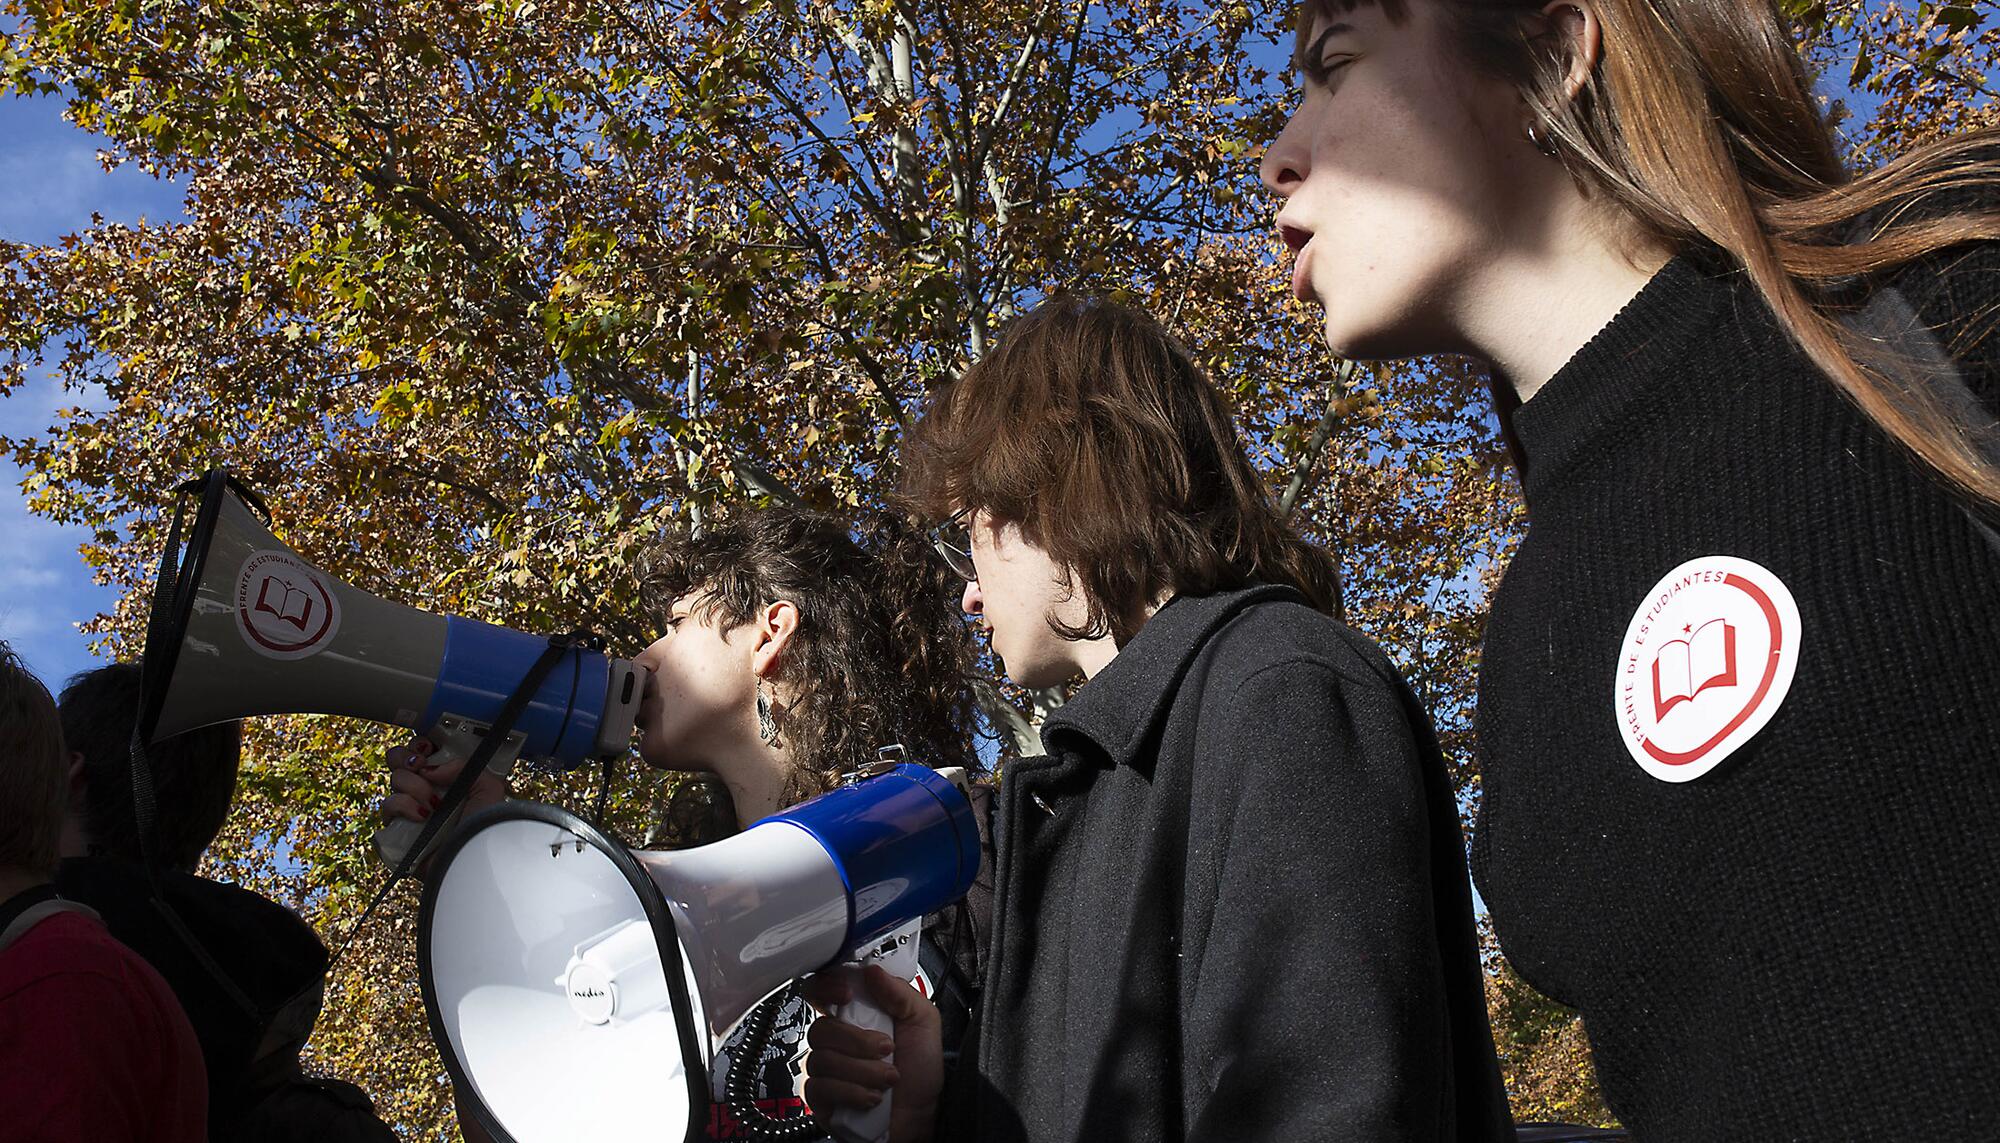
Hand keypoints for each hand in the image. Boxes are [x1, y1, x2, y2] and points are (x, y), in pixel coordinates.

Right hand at [379, 736, 509, 827]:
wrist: (469, 857)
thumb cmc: (483, 827)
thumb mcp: (488, 787)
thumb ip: (464, 765)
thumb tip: (430, 767)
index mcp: (446, 778)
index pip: (422, 751)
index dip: (420, 745)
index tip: (429, 748)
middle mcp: (425, 790)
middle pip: (399, 759)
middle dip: (408, 758)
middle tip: (422, 767)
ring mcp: (409, 808)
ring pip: (395, 779)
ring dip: (415, 787)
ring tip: (435, 804)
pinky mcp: (396, 827)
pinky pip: (387, 804)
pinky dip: (404, 806)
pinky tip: (422, 817)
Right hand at [802, 965, 942, 1142]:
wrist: (922, 1116)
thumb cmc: (920, 1071)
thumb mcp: (923, 1022)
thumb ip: (900, 993)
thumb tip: (873, 971)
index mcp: (856, 1015)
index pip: (823, 990)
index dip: (827, 987)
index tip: (847, 994)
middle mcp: (837, 1040)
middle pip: (821, 1027)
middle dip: (858, 1041)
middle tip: (887, 1049)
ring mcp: (825, 1068)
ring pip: (823, 1059)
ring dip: (864, 1071)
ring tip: (888, 1078)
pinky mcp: (821, 1096)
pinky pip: (822, 1087)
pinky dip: (853, 1092)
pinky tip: (872, 1097)